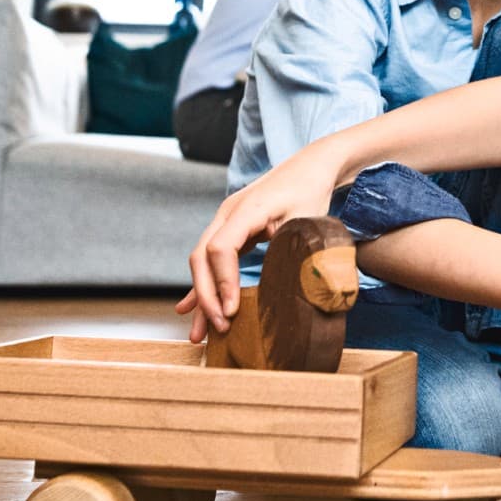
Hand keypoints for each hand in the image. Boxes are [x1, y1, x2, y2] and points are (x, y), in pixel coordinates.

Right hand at [175, 152, 341, 340]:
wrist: (311, 165)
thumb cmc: (311, 191)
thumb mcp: (308, 222)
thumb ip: (294, 251)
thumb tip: (289, 293)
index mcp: (247, 209)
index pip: (221, 248)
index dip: (223, 282)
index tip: (232, 310)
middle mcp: (228, 213)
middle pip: (202, 257)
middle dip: (207, 296)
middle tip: (219, 328)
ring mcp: (225, 220)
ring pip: (202, 262)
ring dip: (201, 297)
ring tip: (199, 334)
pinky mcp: (231, 229)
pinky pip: (211, 260)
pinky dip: (204, 285)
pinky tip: (189, 309)